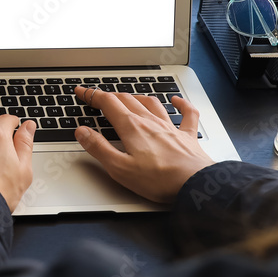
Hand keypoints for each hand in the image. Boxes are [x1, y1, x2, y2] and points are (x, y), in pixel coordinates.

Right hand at [74, 86, 214, 202]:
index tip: (82, 92)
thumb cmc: (159, 179)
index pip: (108, 103)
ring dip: (137, 97)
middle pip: (127, 100)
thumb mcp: (119, 168)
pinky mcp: (187, 136)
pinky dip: (181, 104)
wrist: (195, 184)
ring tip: (129, 98)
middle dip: (109, 95)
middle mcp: (150, 122)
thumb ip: (98, 148)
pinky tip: (176, 100)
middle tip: (98, 97)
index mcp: (132, 128)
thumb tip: (82, 132)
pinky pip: (186, 113)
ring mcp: (170, 127)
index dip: (91, 95)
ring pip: (152, 103)